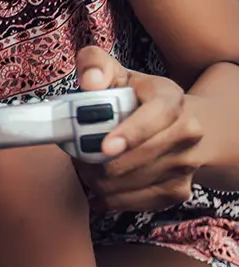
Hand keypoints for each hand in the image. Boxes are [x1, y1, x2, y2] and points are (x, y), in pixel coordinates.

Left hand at [74, 45, 202, 211]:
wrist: (173, 124)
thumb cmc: (133, 96)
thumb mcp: (114, 72)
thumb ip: (95, 65)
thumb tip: (90, 82)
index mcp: (170, 97)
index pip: (157, 116)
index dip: (131, 133)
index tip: (105, 147)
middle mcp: (188, 131)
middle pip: (145, 155)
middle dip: (105, 161)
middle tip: (78, 157)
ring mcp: (187, 163)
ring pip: (138, 181)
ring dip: (104, 180)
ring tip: (85, 168)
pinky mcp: (179, 189)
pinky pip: (141, 202)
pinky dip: (114, 198)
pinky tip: (98, 188)